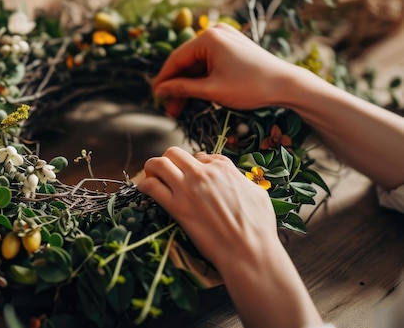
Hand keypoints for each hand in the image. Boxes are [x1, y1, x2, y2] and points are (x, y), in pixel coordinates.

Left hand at [137, 147, 276, 270]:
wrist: (248, 251)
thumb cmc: (258, 226)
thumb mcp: (257, 193)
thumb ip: (240, 180)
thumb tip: (233, 178)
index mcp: (223, 167)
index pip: (201, 156)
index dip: (194, 164)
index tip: (191, 174)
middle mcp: (203, 173)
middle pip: (174, 153)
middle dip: (168, 160)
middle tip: (166, 171)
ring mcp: (187, 188)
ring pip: (159, 164)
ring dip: (152, 167)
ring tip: (150, 175)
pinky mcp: (176, 207)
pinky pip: (152, 187)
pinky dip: (144, 185)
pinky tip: (144, 190)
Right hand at [153, 24, 296, 116]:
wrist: (287, 85)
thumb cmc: (250, 87)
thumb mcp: (212, 90)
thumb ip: (182, 88)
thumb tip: (160, 91)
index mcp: (208, 38)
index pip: (176, 59)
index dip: (163, 80)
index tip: (155, 97)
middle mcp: (215, 33)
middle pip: (186, 62)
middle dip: (177, 86)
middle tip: (169, 108)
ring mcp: (225, 39)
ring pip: (198, 64)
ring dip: (188, 85)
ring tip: (180, 108)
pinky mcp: (233, 47)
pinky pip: (210, 63)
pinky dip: (202, 79)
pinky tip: (195, 95)